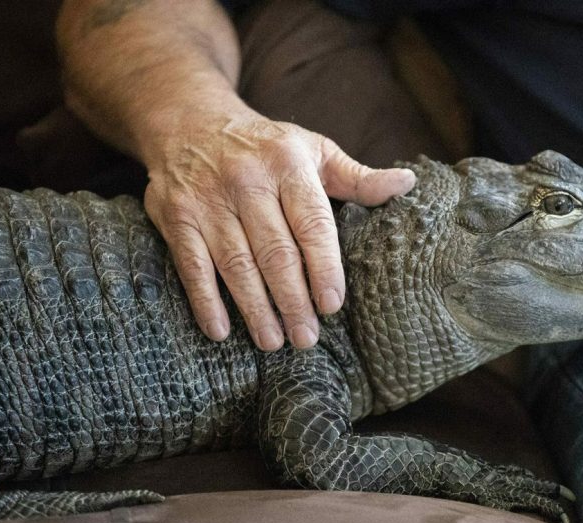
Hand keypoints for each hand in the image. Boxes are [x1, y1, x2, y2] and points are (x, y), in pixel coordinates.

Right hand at [142, 107, 414, 350]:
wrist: (190, 120)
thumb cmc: (266, 147)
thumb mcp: (314, 150)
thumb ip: (358, 177)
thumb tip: (407, 184)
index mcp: (288, 164)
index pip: (311, 223)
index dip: (323, 267)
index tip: (332, 305)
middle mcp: (246, 181)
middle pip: (275, 252)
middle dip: (293, 300)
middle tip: (307, 338)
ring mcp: (207, 200)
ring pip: (236, 265)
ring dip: (256, 309)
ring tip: (274, 342)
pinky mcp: (175, 217)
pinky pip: (192, 266)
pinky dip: (206, 301)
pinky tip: (221, 331)